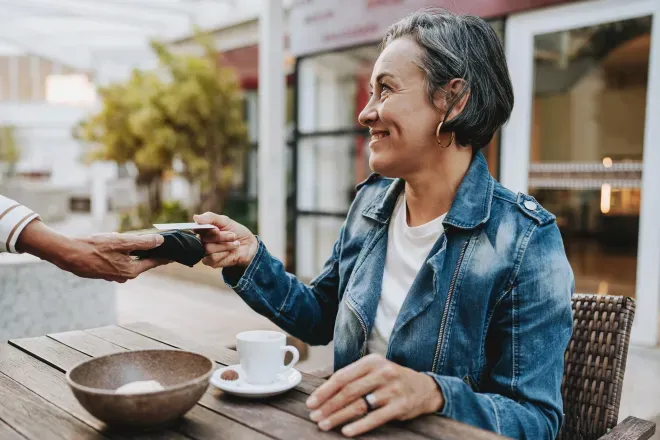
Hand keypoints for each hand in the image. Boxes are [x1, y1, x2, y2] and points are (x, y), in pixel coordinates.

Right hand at [17, 220, 167, 282]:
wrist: (68, 254)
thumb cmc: (94, 247)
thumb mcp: (121, 242)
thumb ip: (143, 242)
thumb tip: (160, 241)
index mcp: (131, 271)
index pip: (154, 262)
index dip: (165, 255)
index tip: (176, 251)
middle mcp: (124, 276)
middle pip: (143, 262)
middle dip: (151, 253)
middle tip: (162, 244)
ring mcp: (113, 275)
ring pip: (130, 261)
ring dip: (136, 252)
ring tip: (141, 242)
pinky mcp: (104, 272)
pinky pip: (120, 261)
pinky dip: (124, 254)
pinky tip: (121, 245)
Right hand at [193, 212, 258, 268]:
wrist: (249, 245)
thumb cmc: (236, 231)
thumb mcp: (225, 221)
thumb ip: (210, 218)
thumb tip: (195, 218)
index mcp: (203, 229)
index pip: (196, 228)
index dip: (205, 229)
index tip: (217, 229)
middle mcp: (202, 241)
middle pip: (203, 239)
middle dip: (221, 236)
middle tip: (233, 235)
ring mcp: (206, 252)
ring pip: (208, 249)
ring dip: (225, 245)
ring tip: (235, 243)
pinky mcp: (211, 262)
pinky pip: (212, 259)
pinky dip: (223, 254)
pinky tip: (230, 252)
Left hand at [305, 354, 443, 436]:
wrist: (425, 388)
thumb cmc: (392, 379)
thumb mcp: (375, 370)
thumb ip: (354, 377)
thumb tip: (324, 392)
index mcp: (372, 362)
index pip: (342, 376)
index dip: (324, 391)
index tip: (311, 402)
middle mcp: (382, 373)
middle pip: (348, 391)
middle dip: (328, 405)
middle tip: (315, 416)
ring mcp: (392, 390)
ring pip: (359, 405)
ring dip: (338, 417)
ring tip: (325, 425)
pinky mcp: (400, 406)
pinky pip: (375, 418)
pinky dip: (359, 426)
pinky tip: (346, 431)